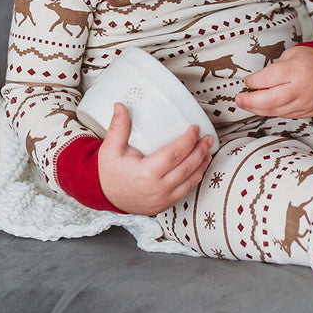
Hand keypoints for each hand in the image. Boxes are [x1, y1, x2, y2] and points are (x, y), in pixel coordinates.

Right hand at [97, 103, 212, 214]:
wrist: (104, 196)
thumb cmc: (109, 174)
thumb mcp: (110, 149)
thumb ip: (118, 127)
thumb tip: (120, 107)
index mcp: (146, 173)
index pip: (175, 154)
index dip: (188, 140)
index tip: (194, 129)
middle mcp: (157, 189)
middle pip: (188, 167)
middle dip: (201, 151)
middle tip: (207, 139)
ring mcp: (162, 199)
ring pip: (191, 181)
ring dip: (202, 165)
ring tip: (207, 151)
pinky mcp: (165, 205)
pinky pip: (186, 191)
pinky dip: (195, 178)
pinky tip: (198, 168)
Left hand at [235, 44, 312, 119]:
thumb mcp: (292, 55)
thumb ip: (274, 68)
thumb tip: (256, 82)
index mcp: (296, 70)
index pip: (268, 78)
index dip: (253, 81)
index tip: (247, 81)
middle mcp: (301, 88)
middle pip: (270, 100)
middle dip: (250, 101)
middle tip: (239, 99)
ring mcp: (305, 103)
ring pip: (276, 111)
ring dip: (258, 109)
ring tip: (247, 104)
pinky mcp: (307, 112)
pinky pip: (285, 115)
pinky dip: (272, 111)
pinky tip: (264, 108)